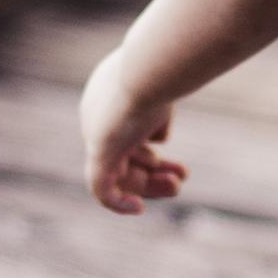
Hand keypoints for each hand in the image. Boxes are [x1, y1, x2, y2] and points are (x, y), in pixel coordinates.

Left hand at [81, 55, 185, 214]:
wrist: (150, 69)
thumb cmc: (165, 70)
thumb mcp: (166, 85)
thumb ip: (160, 105)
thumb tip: (158, 132)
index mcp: (109, 95)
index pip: (127, 133)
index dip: (154, 151)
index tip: (178, 160)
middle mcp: (97, 116)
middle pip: (126, 154)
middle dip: (155, 170)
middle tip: (181, 178)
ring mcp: (95, 134)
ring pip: (120, 173)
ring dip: (149, 185)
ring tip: (177, 186)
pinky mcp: (98, 153)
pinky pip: (100, 188)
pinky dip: (117, 202)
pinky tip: (137, 208)